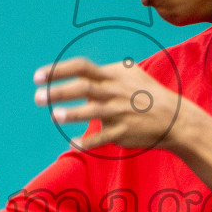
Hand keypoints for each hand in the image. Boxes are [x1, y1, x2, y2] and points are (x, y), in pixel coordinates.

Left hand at [33, 57, 189, 152]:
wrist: (174, 118)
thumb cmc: (147, 94)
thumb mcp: (130, 74)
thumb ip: (104, 73)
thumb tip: (80, 72)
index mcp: (113, 75)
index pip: (82, 67)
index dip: (58, 70)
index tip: (37, 77)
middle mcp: (115, 91)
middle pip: (84, 88)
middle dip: (58, 92)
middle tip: (37, 97)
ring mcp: (120, 112)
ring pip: (93, 112)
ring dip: (72, 114)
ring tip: (54, 116)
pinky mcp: (123, 132)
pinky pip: (102, 138)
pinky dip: (87, 142)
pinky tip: (72, 144)